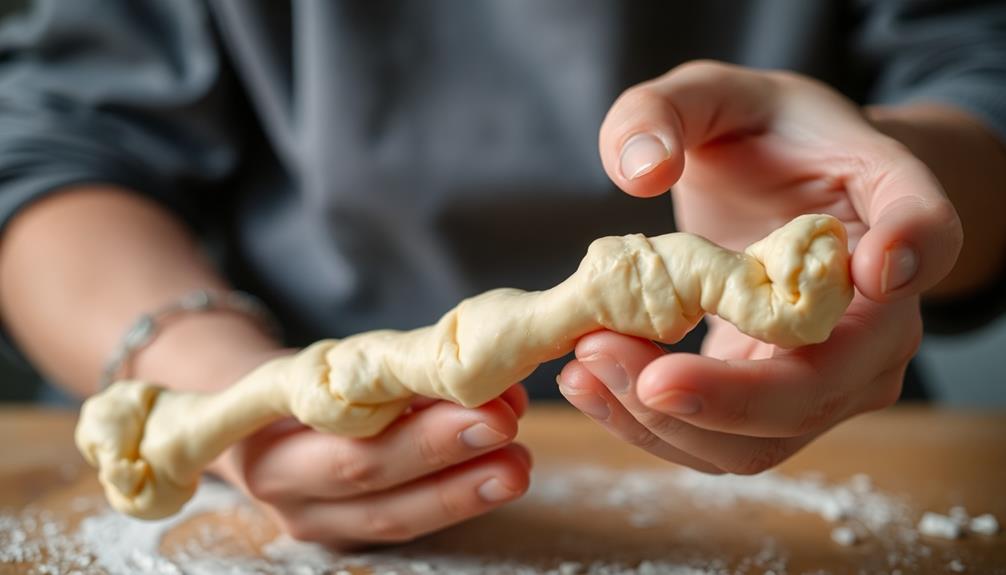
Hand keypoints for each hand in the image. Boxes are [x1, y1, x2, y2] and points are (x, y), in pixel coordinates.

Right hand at [209, 384, 530, 547]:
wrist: (262, 420)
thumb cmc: (312, 380)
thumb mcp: (339, 364)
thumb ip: (402, 372)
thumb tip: (482, 374)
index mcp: (268, 428)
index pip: (345, 431)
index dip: (419, 428)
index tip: (484, 404)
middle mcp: (283, 486)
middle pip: (368, 475)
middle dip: (444, 453)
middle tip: (505, 427)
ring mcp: (314, 520)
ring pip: (392, 515)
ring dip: (462, 490)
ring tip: (517, 465)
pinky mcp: (345, 536)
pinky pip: (403, 522)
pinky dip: (454, 499)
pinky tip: (496, 475)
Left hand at [557, 61, 961, 472]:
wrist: (780, 181)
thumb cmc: (759, 136)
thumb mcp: (712, 95)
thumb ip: (669, 110)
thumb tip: (643, 171)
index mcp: (886, 203)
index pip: (929, 228)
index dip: (912, 246)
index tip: (873, 267)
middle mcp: (878, 309)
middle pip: (825, 384)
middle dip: (717, 392)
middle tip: (608, 351)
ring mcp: (835, 370)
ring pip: (766, 436)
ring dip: (668, 420)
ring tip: (584, 366)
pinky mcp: (782, 401)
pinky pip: (727, 440)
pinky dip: (656, 427)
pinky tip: (593, 382)